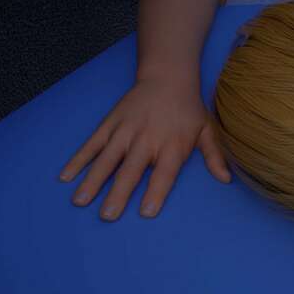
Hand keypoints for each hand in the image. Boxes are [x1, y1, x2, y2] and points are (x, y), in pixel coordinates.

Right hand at [58, 79, 230, 220]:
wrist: (168, 77)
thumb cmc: (189, 110)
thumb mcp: (207, 130)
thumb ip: (214, 156)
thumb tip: (227, 179)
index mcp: (172, 145)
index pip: (164, 173)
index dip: (155, 192)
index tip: (146, 212)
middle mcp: (147, 139)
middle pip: (131, 170)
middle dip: (119, 193)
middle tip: (107, 216)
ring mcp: (126, 131)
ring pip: (107, 158)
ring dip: (93, 180)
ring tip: (81, 201)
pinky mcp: (110, 123)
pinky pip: (92, 143)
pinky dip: (79, 158)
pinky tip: (66, 176)